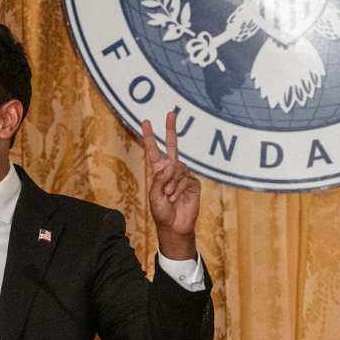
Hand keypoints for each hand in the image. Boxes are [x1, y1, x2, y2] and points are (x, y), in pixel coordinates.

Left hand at [142, 111, 199, 259]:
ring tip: (168, 196)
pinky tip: (176, 198)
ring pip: (177, 168)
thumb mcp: (154, 194)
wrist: (175, 226)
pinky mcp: (194, 183)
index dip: (149, 137)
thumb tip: (171, 164)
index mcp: (159, 171)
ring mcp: (183, 175)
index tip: (145, 122)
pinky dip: (179, 188)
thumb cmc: (161, 212)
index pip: (154, 151)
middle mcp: (171, 170)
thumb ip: (159, 178)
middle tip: (171, 113)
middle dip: (171, 129)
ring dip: (171, 183)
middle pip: (173, 146)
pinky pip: (185, 178)